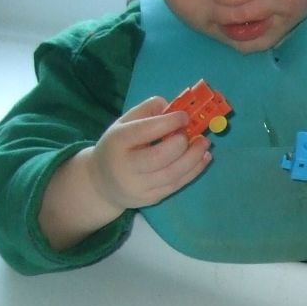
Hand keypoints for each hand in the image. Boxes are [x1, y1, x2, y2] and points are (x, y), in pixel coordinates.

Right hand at [38, 95, 210, 249]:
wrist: (101, 183)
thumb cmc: (117, 147)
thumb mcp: (123, 124)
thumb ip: (146, 111)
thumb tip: (172, 107)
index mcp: (117, 142)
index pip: (143, 132)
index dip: (167, 123)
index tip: (184, 116)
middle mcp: (125, 167)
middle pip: (158, 157)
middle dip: (181, 144)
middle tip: (196, 134)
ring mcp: (138, 186)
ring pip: (172, 174)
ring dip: (193, 158)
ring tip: (205, 144)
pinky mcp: (150, 198)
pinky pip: (176, 185)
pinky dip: (194, 171)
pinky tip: (203, 158)